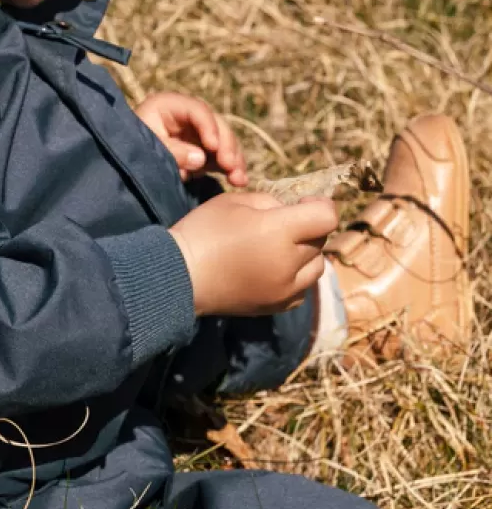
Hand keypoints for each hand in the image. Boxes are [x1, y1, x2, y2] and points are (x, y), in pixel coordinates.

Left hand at [135, 91, 247, 187]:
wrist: (121, 165)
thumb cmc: (129, 148)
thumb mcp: (148, 147)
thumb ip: (173, 151)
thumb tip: (201, 158)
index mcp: (170, 105)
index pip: (197, 110)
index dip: (208, 127)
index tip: (212, 146)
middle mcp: (188, 116)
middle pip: (216, 124)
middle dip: (226, 145)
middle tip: (230, 165)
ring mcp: (197, 134)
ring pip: (224, 141)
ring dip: (234, 159)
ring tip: (239, 179)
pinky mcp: (202, 151)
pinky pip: (222, 156)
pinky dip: (231, 168)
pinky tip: (239, 181)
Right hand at [169, 192, 338, 317]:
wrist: (180, 276)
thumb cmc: (204, 230)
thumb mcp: (235, 201)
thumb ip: (270, 202)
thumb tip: (291, 210)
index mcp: (278, 231)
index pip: (327, 217)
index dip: (321, 205)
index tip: (303, 204)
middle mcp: (289, 263)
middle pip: (320, 240)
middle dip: (309, 227)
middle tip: (284, 222)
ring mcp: (285, 289)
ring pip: (317, 267)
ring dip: (306, 253)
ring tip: (281, 247)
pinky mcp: (277, 306)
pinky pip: (302, 289)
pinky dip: (297, 277)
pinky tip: (275, 268)